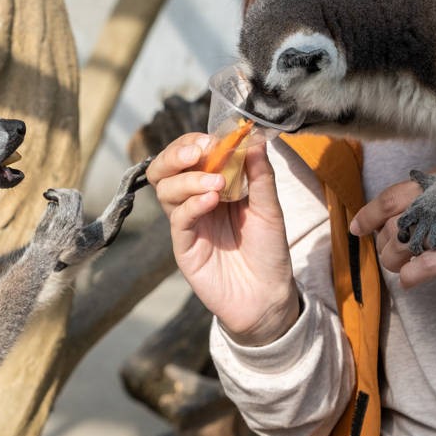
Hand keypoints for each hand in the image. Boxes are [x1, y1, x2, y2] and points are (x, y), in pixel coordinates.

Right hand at [147, 133, 298, 345]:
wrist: (268, 296)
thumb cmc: (268, 251)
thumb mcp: (269, 207)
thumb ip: (259, 175)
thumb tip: (253, 138)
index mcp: (213, 186)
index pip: (191, 154)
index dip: (196, 142)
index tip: (214, 139)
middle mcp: (194, 201)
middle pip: (165, 169)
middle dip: (176, 153)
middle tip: (198, 151)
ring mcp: (187, 224)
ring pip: (166, 190)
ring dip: (189, 179)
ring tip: (216, 183)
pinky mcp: (185, 247)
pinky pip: (178, 220)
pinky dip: (192, 204)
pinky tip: (211, 200)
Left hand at [350, 176, 435, 287]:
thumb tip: (427, 206)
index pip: (398, 193)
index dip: (371, 211)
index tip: (358, 225)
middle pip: (396, 220)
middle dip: (381, 240)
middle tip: (383, 254)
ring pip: (407, 242)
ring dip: (395, 260)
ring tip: (401, 268)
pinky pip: (429, 265)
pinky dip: (411, 276)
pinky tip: (410, 282)